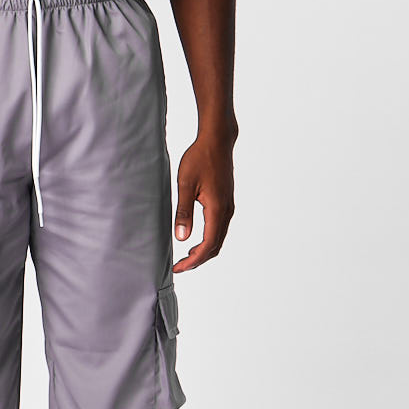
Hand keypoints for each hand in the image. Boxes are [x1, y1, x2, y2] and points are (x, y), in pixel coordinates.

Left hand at [172, 132, 235, 271]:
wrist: (217, 141)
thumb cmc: (200, 159)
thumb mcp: (185, 185)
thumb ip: (184, 212)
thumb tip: (181, 238)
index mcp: (217, 209)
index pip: (208, 245)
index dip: (194, 260)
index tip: (179, 267)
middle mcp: (227, 211)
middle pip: (216, 245)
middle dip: (198, 259)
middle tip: (180, 266)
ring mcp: (228, 207)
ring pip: (219, 238)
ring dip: (204, 250)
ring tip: (186, 255)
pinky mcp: (226, 202)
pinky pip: (220, 228)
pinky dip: (209, 239)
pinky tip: (196, 238)